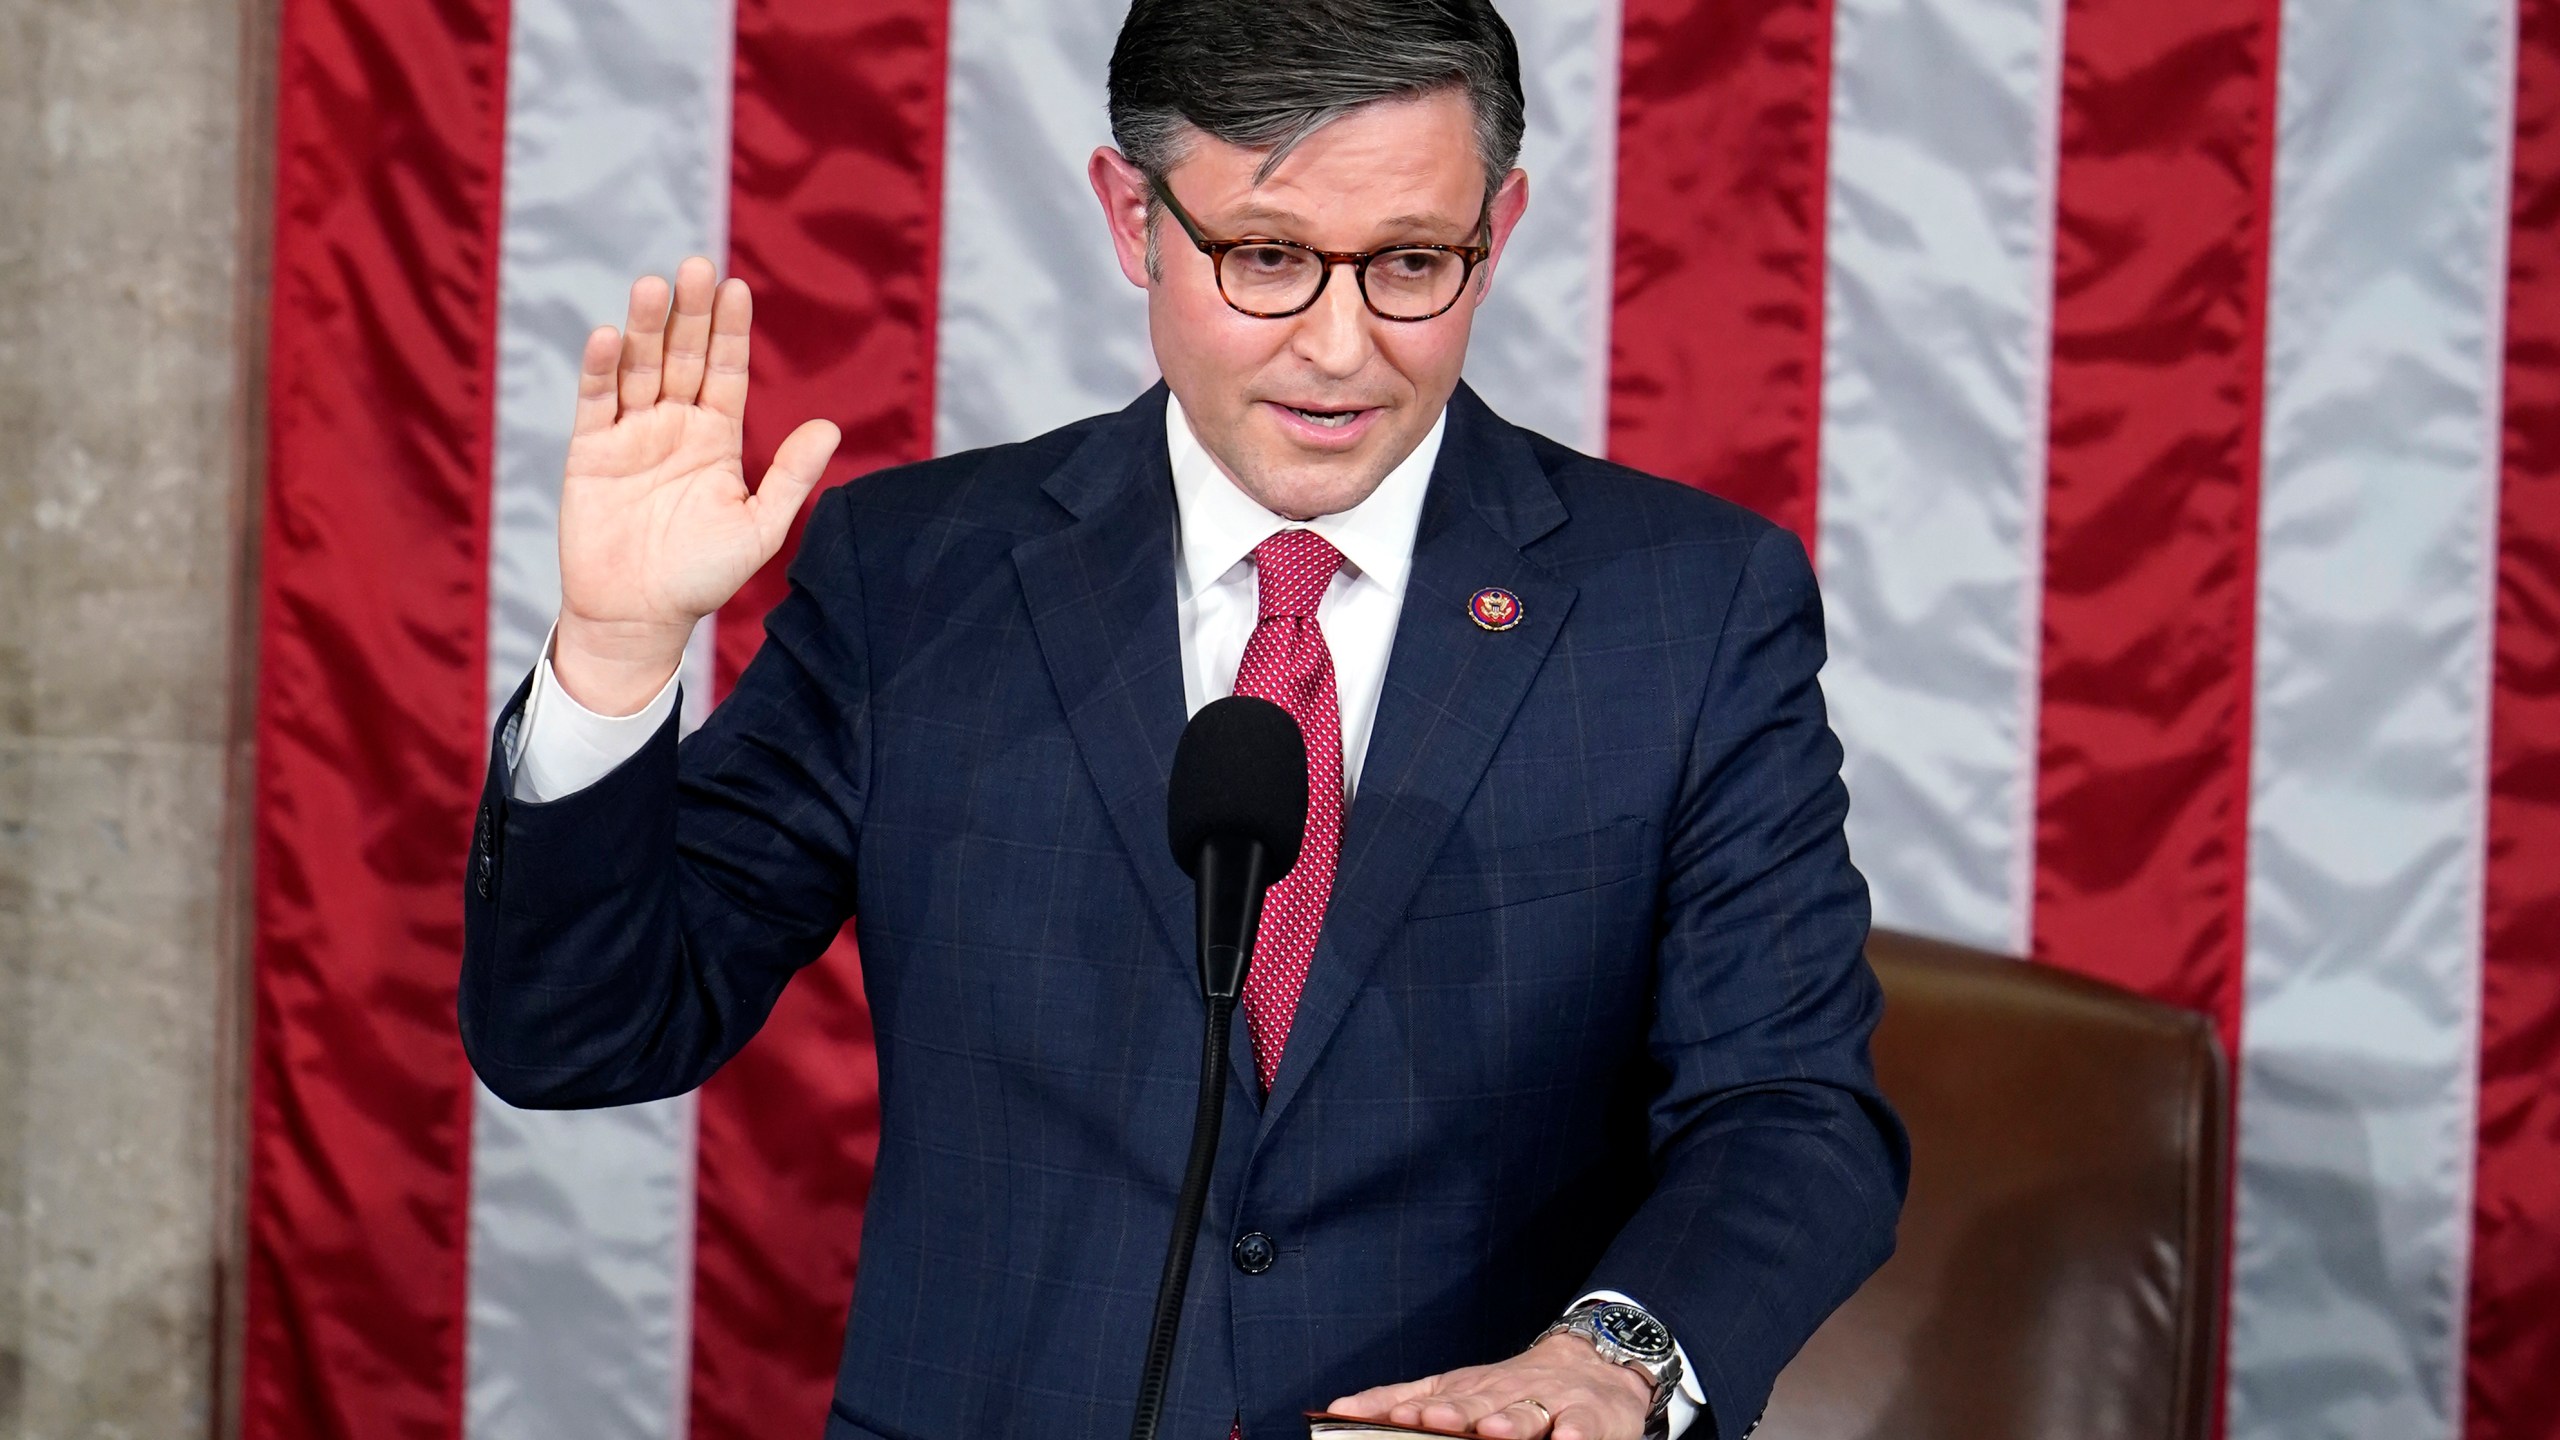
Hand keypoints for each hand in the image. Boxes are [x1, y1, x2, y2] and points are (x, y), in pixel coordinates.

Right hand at [553, 256, 840, 714]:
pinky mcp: (589, 452)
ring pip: (639, 368)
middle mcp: (674, 425)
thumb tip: (832, 427)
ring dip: (645, 327)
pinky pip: (595, 402)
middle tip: (697, 265)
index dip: (730, 330)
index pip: (726, 370)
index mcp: (717, 437)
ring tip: (653, 286)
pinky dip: (601, 369)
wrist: (640, 617)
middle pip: (683, 355)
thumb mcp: (759, 526)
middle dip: (691, 312)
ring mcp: (631, 434)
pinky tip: (609, 336)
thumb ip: (791, 476)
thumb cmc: (703, 578)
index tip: (738, 287)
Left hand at [1326, 1334, 1653, 1439]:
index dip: (1413, 1411)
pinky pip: (1582, 1425)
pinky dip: (1574, 1433)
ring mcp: (1549, 1403)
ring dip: (1509, 1422)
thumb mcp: (1452, 1389)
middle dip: (1455, 1414)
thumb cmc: (1509, 1389)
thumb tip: (1340, 1409)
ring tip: (1492, 1431)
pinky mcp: (1590, 1416)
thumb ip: (1397, 1400)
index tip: (1391, 1420)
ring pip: (1528, 1412)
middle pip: (1478, 1404)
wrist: (1593, 1363)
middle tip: (1431, 1421)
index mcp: (1467, 1391)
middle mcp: (1504, 1394)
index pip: (1435, 1400)